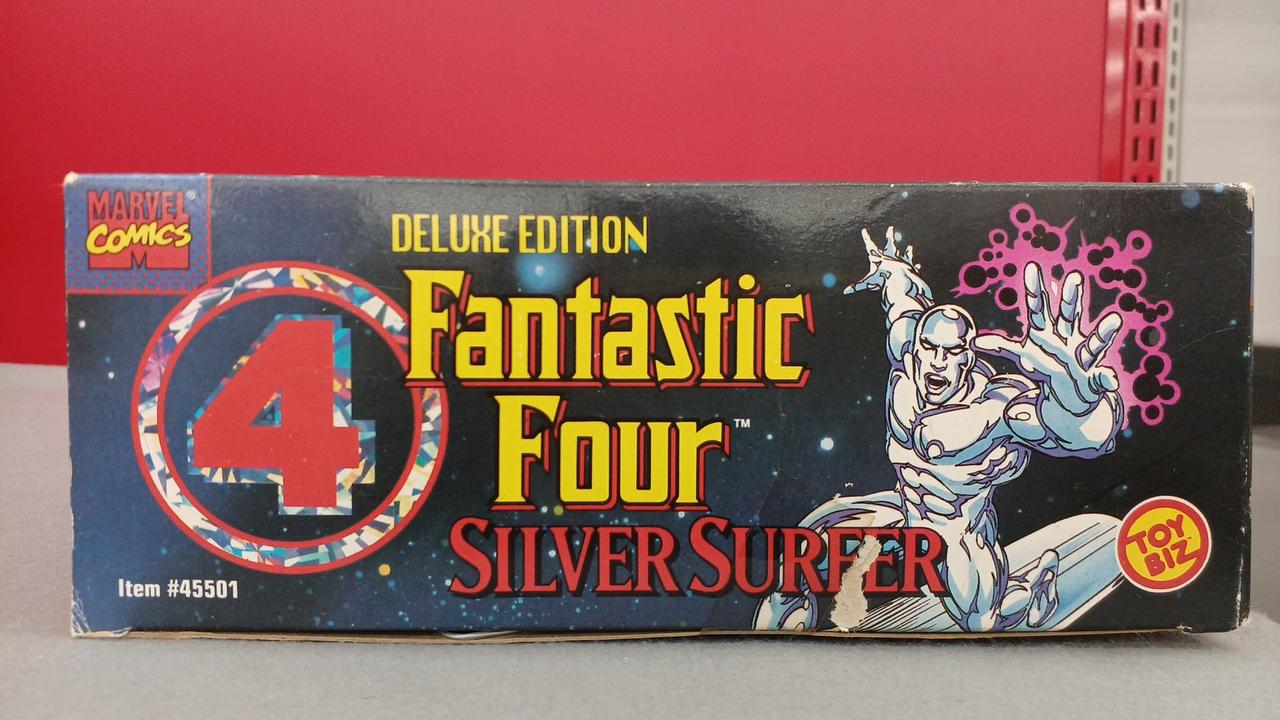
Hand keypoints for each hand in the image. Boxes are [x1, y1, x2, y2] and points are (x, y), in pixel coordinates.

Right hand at [844, 226, 922, 294]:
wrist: (900, 278)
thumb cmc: (883, 280)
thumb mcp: (868, 283)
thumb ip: (857, 287)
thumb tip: (845, 293)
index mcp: (880, 257)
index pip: (870, 245)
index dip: (866, 238)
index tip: (864, 230)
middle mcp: (891, 255)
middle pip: (890, 243)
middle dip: (889, 236)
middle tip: (890, 228)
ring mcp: (901, 259)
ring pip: (904, 252)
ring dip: (906, 251)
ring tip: (910, 247)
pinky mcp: (910, 265)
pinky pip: (912, 264)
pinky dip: (914, 266)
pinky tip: (918, 266)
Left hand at [972, 264, 1122, 413]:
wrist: (1068, 392)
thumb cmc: (1045, 366)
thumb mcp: (1023, 356)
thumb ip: (1002, 347)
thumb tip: (974, 342)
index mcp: (1046, 332)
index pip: (1037, 308)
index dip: (1034, 289)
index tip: (1031, 267)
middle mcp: (1067, 339)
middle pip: (1068, 315)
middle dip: (1071, 297)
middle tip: (1073, 276)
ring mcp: (1082, 357)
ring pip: (1093, 344)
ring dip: (1103, 332)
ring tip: (1115, 320)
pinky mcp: (1094, 378)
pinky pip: (1101, 379)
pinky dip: (1106, 379)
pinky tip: (1110, 380)